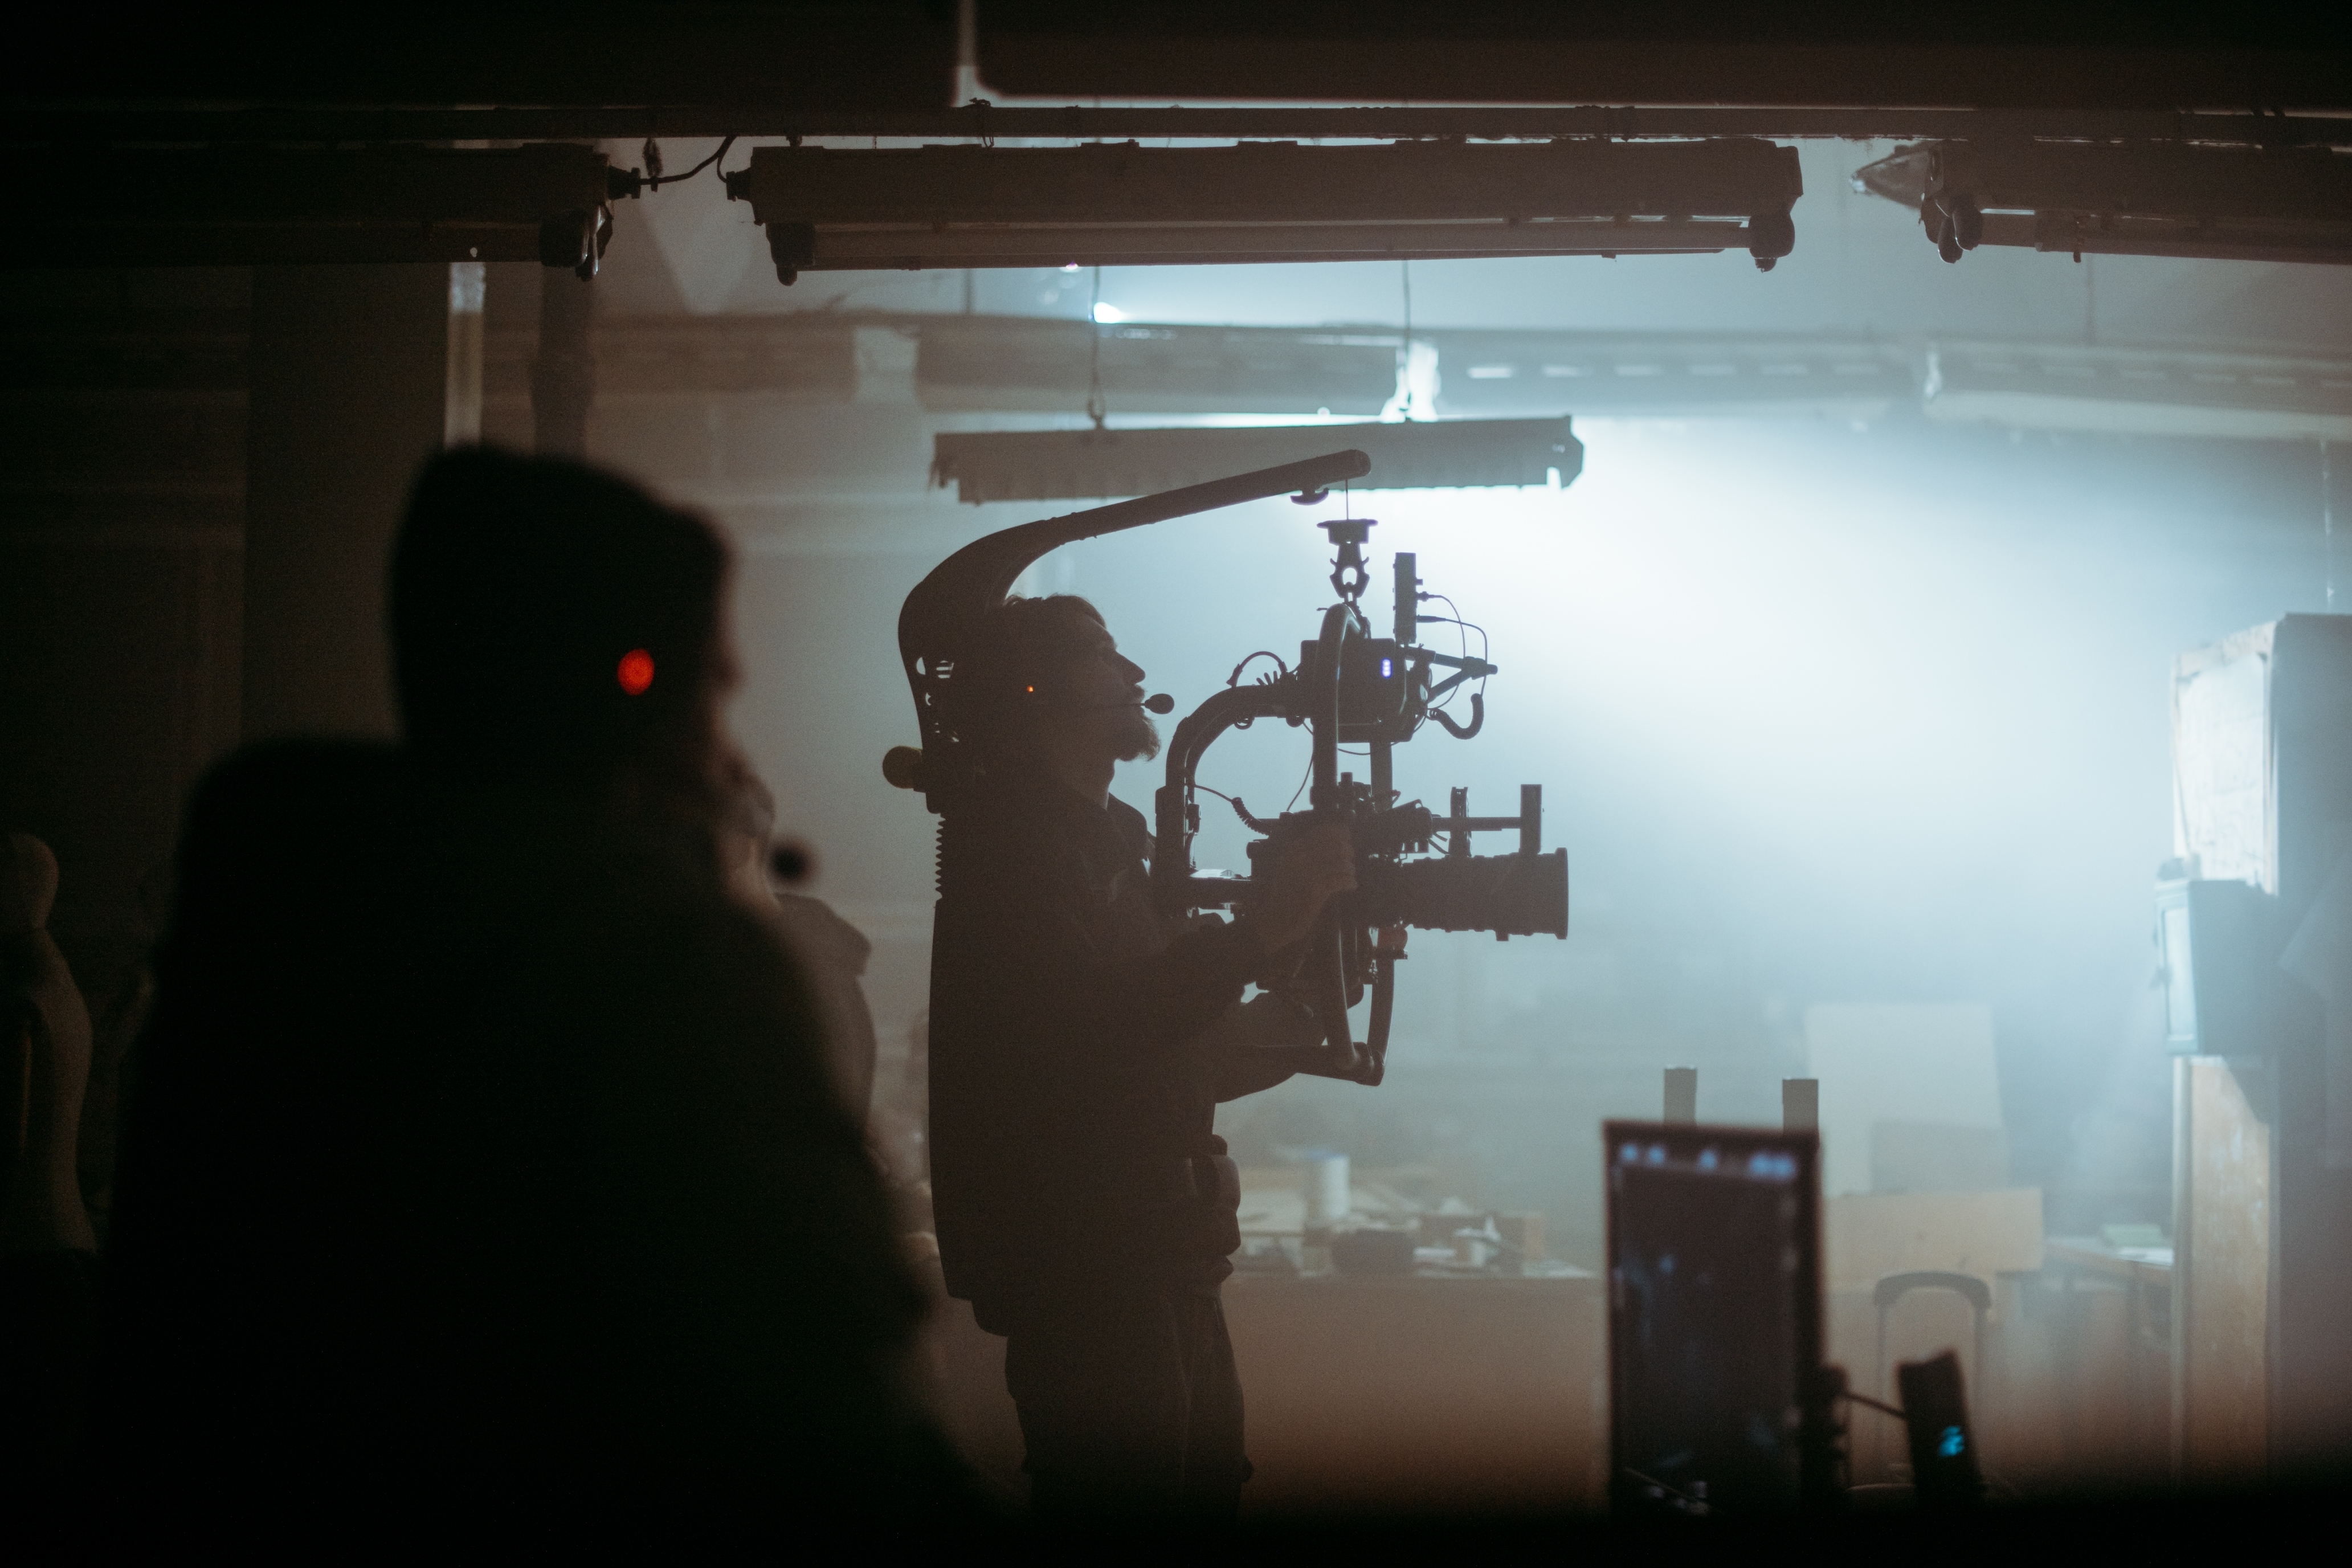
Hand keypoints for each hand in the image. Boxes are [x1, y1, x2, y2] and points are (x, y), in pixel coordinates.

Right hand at [1248, 822, 1355, 951]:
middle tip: (1351, 861)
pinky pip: (1341, 879)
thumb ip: (1307, 855)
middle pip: (1336, 844)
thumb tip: (1336, 843)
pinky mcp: (1314, 890)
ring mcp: (1306, 872)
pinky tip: (1351, 886)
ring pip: (1341, 862)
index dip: (1341, 833)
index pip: (1323, 831)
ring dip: (1350, 869)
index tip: (1348, 840)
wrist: (1271, 922)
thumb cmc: (1283, 896)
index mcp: (1293, 849)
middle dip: (1349, 851)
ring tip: (1350, 876)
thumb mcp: (1290, 868)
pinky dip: (1350, 882)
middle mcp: (1299, 856)